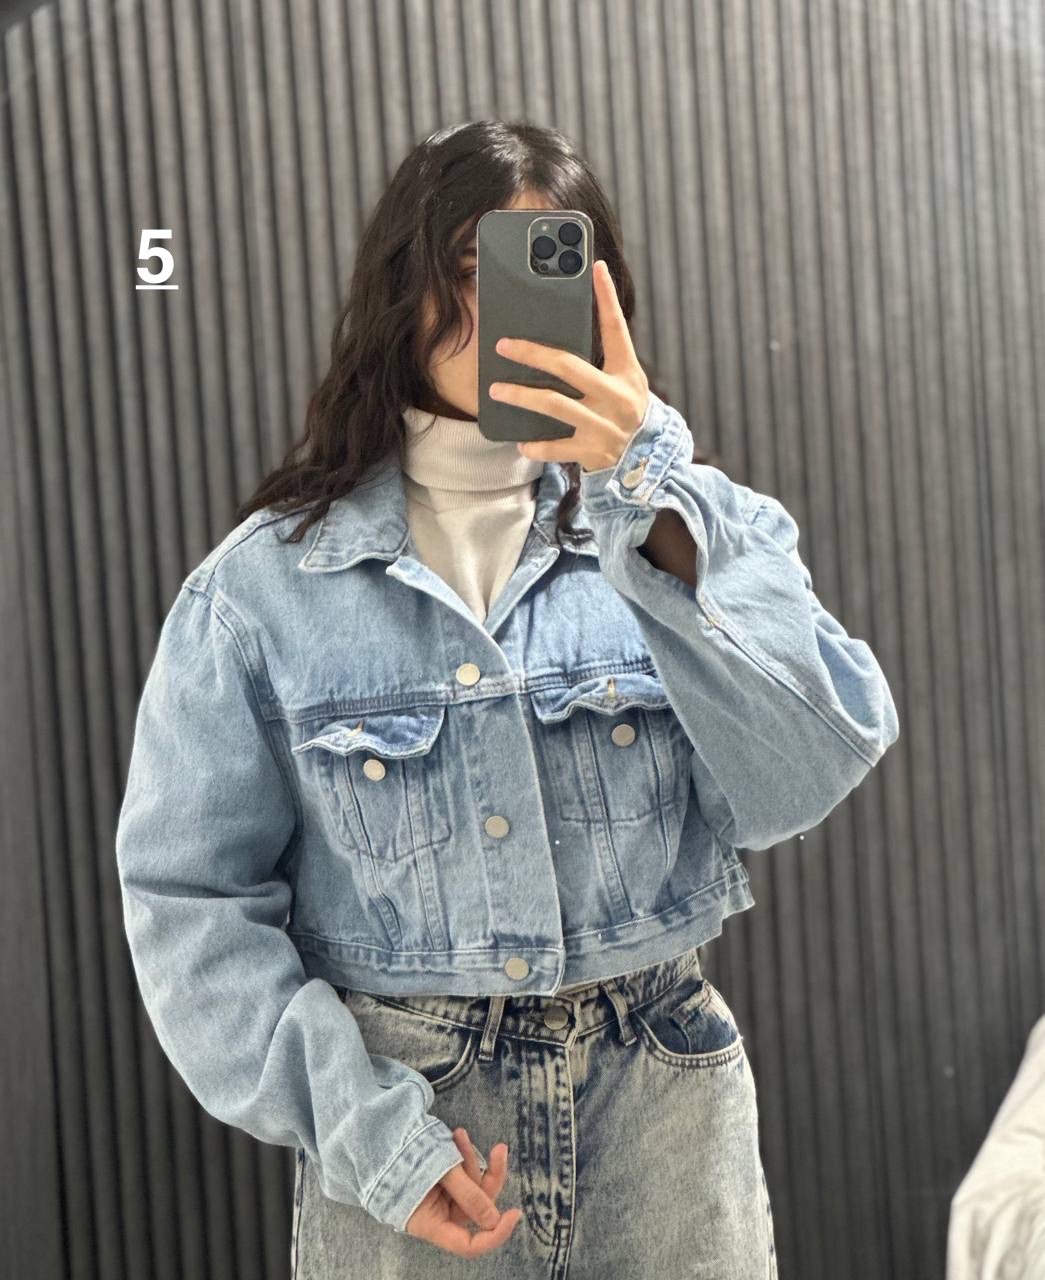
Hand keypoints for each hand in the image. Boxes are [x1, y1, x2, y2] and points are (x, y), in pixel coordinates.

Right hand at [404, 1126, 522, 1256]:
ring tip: (459, 1134)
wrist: (378, 1137)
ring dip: (470, 1158)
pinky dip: (463, 1155)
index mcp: (432, 1225)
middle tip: (498, 1149)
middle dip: (488, 1176)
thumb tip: (494, 1220)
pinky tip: (456, 1136)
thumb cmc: (402, 1157)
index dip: (495, 1234)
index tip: (515, 1213)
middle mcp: (439, 1215)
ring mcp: (441, 1197)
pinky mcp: (441, 1180)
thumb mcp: (439, 1172)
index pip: (469, 1244)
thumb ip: (468, 1195)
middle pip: (477, 1207)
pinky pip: (462, 1172)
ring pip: (471, 1185)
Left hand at [487, 258, 649, 472]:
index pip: (616, 329)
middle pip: (569, 367)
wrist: (645, 459)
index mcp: (627, 373)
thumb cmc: (622, 407)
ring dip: (521, 396)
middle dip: (532, 354)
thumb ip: (601, 354)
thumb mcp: (623, 379)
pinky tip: (520, 441)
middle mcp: (618, 397)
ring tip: (496, 390)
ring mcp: (604, 426)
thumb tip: (566, 320)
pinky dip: (536, 444)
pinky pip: (556, 447)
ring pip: (554, 405)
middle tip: (503, 345)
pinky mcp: (592, 452)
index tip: (594, 266)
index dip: (606, 297)